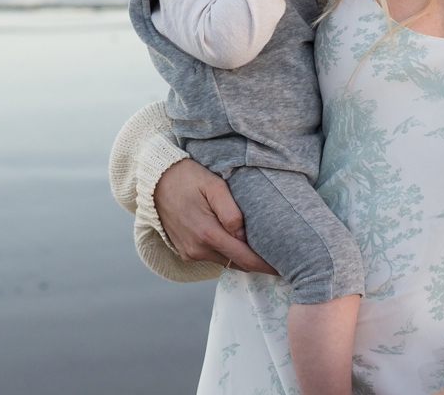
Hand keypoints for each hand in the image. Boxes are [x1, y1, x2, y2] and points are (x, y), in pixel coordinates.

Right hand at [153, 159, 277, 274]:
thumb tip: (243, 234)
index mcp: (208, 234)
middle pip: (238, 264)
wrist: (156, 181)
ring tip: (266, 249)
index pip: (245, 259)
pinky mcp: (186, 252)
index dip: (267, 265)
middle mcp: (198, 249)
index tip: (287, 266)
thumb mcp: (214, 186)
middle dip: (260, 263)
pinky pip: (214, 257)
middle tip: (283, 258)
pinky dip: (229, 254)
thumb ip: (231, 211)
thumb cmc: (189, 178)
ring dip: (244, 258)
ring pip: (226, 262)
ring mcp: (190, 253)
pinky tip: (241, 243)